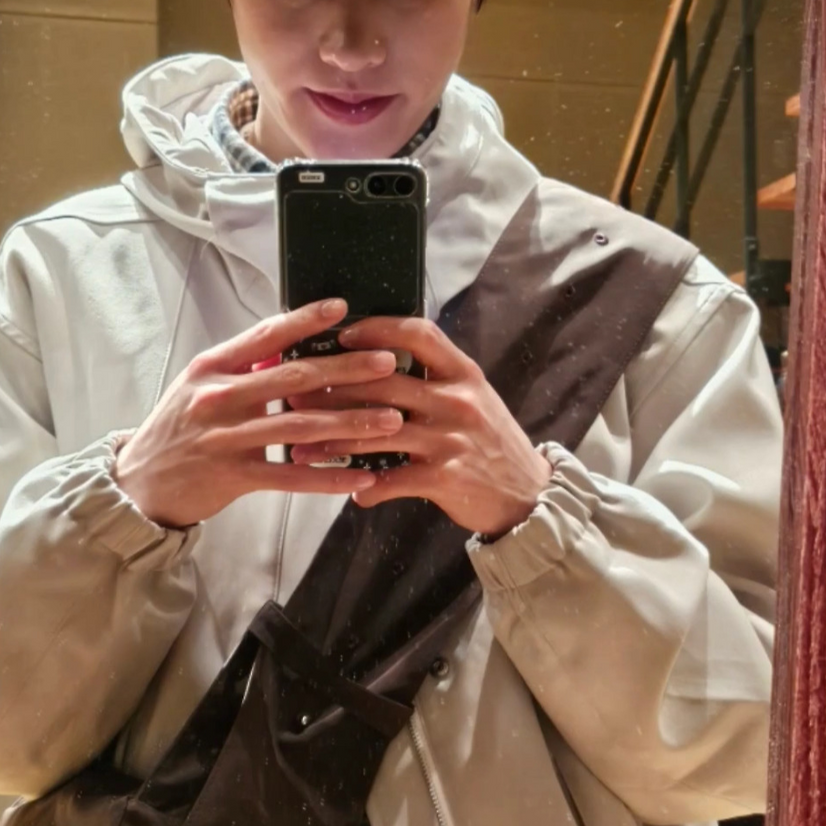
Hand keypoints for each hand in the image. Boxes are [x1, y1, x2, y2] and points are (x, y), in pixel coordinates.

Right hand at [112, 299, 402, 527]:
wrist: (140, 484)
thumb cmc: (176, 431)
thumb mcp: (198, 386)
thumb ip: (240, 366)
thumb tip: (284, 344)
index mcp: (212, 368)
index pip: (265, 336)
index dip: (305, 321)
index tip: (344, 308)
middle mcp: (218, 398)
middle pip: (293, 378)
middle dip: (346, 369)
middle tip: (388, 363)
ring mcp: (227, 438)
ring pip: (300, 428)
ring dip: (350, 423)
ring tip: (391, 420)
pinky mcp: (235, 477)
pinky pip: (292, 478)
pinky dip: (330, 478)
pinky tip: (362, 476)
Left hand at [288, 317, 551, 536]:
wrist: (529, 495)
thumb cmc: (491, 444)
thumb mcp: (473, 400)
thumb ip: (434, 380)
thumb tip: (379, 363)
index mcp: (463, 374)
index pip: (417, 334)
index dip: (376, 330)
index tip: (342, 335)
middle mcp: (457, 401)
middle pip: (385, 383)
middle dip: (334, 389)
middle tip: (296, 394)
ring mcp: (451, 439)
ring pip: (378, 433)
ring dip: (334, 441)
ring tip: (303, 446)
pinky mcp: (446, 478)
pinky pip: (393, 479)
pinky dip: (366, 487)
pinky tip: (349, 491)